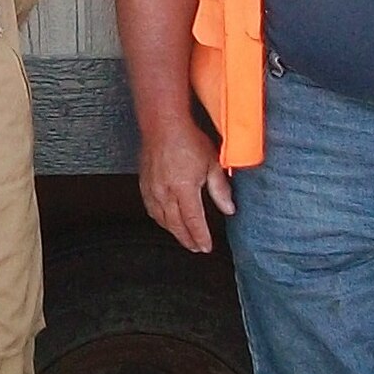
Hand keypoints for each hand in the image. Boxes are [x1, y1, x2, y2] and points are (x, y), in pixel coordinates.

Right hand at [138, 116, 234, 252]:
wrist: (162, 125)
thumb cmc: (188, 140)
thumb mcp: (212, 163)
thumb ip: (220, 189)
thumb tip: (229, 209)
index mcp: (184, 189)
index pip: (194, 222)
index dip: (200, 237)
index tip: (206, 247)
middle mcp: (165, 193)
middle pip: (176, 225)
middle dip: (187, 239)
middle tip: (196, 248)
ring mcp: (152, 190)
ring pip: (162, 220)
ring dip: (173, 231)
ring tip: (184, 237)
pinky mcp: (144, 185)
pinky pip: (151, 210)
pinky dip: (160, 220)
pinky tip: (166, 221)